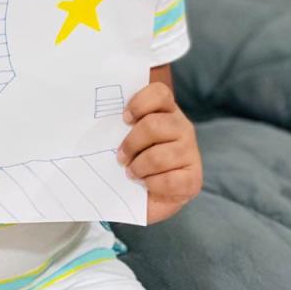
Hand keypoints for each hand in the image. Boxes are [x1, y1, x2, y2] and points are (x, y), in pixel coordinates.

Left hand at [116, 82, 202, 224]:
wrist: (149, 196)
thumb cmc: (134, 160)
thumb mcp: (127, 138)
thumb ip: (120, 125)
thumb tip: (96, 120)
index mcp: (166, 111)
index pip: (159, 93)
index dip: (140, 103)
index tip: (124, 119)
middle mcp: (182, 127)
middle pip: (154, 125)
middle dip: (131, 143)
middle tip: (121, 157)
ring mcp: (190, 152)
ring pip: (159, 156)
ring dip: (139, 167)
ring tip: (132, 172)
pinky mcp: (194, 178)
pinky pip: (169, 180)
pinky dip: (152, 184)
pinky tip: (147, 184)